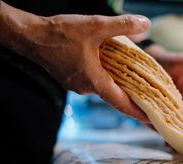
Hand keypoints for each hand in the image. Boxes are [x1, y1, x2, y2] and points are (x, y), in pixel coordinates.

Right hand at [0, 1, 150, 122]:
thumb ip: (122, 25)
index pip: (122, 103)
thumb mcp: (95, 26)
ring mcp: (77, 85)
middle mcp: (86, 88)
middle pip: (115, 97)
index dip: (139, 113)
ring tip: (136, 83)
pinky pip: (93, 81)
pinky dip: (106, 78)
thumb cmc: (60, 34)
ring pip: (104, 87)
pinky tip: (113, 68)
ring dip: (118, 85)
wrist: (30, 36)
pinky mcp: (71, 78)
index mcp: (95, 82)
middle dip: (132, 98)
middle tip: (151, 101)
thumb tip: (145, 23)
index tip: (152, 120)